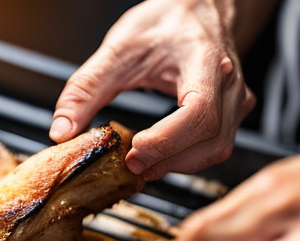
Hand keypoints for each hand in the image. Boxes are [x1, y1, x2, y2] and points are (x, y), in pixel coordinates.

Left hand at [50, 0, 254, 179]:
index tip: (135, 149)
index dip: (167, 140)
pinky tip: (159, 156)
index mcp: (204, 60)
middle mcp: (229, 83)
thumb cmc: (166, 22)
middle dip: (168, 160)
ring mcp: (237, 100)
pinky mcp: (234, 113)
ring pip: (217, 149)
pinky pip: (216, 147)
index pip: (198, 112)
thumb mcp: (118, 50)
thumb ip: (85, 90)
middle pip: (212, 140)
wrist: (199, 6)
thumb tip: (62, 130)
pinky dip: (186, 159)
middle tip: (131, 165)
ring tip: (142, 164)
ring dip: (178, 165)